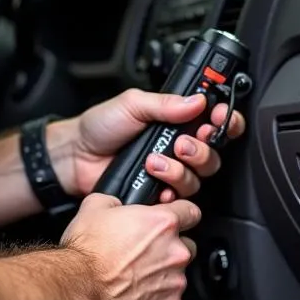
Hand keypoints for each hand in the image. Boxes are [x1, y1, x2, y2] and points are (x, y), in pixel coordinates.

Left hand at [51, 89, 245, 200]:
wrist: (76, 157)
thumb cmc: (100, 127)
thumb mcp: (132, 104)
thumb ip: (165, 103)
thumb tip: (196, 100)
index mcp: (175, 120)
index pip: (212, 120)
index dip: (224, 120)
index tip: (219, 118)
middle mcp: (177, 146)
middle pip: (212, 153)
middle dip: (201, 149)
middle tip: (181, 144)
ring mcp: (169, 171)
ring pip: (198, 178)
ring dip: (180, 171)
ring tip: (155, 162)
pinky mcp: (159, 193)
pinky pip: (179, 200)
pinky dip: (170, 193)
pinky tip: (155, 184)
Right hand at [61, 193, 200, 299]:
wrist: (77, 292)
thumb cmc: (85, 254)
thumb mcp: (94, 206)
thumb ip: (117, 201)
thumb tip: (118, 204)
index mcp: (162, 224)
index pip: (191, 211)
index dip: (182, 214)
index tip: (176, 220)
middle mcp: (174, 253)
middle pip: (186, 247)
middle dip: (169, 250)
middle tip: (143, 255)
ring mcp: (175, 284)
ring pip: (177, 277)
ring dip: (162, 277)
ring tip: (133, 281)